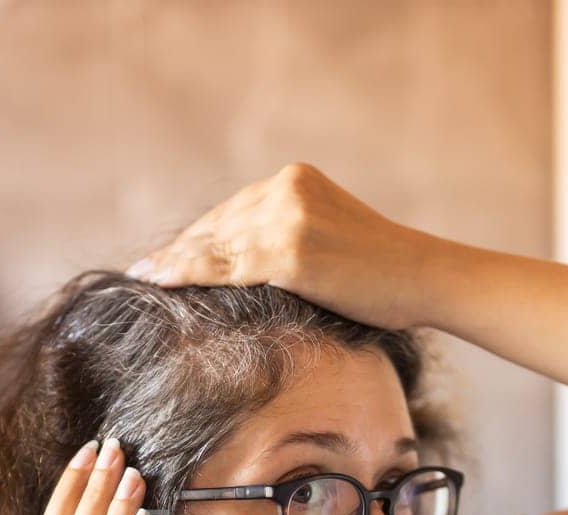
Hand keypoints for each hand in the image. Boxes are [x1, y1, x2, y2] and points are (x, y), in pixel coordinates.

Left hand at [125, 162, 437, 330]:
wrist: (426, 277)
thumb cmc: (385, 275)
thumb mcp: (331, 238)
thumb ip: (289, 237)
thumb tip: (243, 266)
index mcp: (296, 180)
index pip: (232, 211)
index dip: (196, 237)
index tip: (164, 256)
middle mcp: (287, 188)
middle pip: (217, 225)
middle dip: (179, 251)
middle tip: (142, 270)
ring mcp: (288, 217)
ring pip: (214, 245)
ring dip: (173, 264)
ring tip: (142, 278)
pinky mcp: (289, 251)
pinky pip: (223, 266)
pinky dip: (185, 275)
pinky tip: (157, 281)